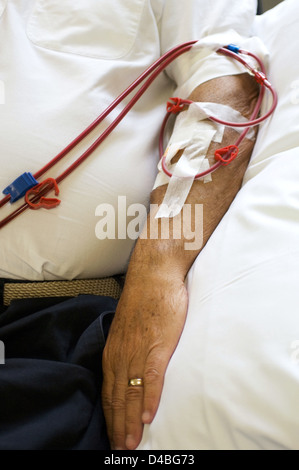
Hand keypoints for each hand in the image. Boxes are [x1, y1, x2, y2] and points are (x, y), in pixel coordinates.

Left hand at [102, 266, 187, 449]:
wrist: (155, 275)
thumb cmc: (146, 300)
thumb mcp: (130, 328)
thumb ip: (129, 348)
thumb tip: (133, 366)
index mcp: (114, 351)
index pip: (109, 391)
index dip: (110, 417)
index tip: (113, 435)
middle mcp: (121, 354)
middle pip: (116, 398)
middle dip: (117, 427)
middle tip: (120, 450)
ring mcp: (138, 350)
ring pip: (131, 393)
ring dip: (130, 422)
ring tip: (131, 444)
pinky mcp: (157, 345)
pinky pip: (151, 378)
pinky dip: (148, 400)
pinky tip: (147, 417)